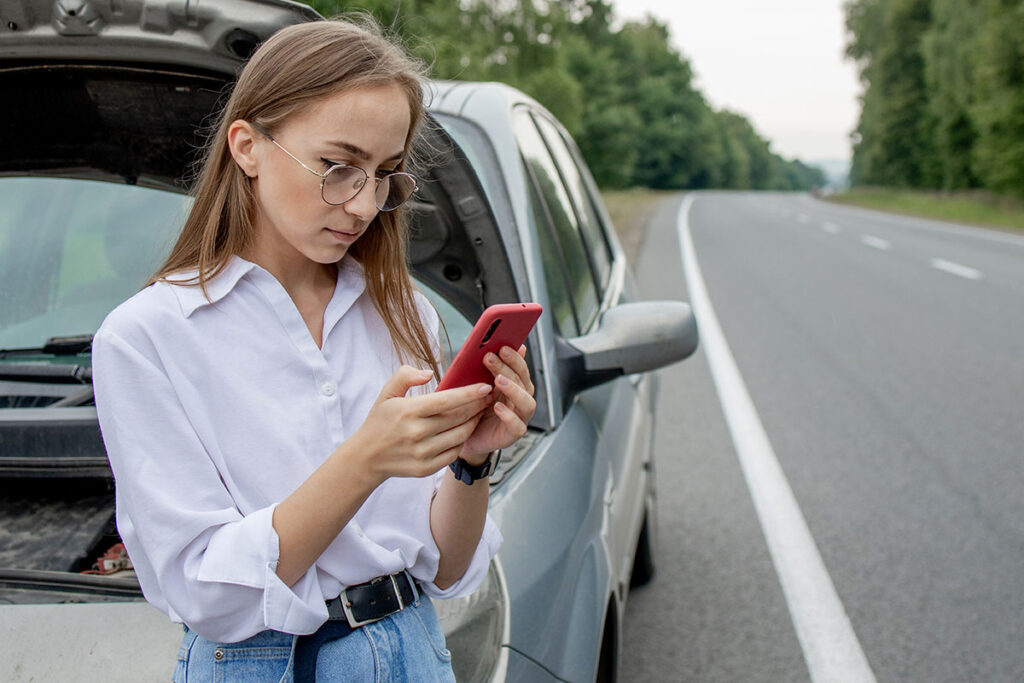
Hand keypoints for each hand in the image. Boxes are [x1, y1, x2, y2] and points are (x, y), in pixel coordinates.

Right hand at [350, 366, 492, 481]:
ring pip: (460, 436)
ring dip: (473, 423)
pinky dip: (462, 441)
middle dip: (477, 406)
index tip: (484, 387)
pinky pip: (453, 453)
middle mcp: (417, 433)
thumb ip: (405, 376)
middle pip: (458, 417)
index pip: (447, 400)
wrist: (366, 458)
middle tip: (487, 397)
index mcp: (408, 411)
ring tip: (479, 413)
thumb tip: (429, 373)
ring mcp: (422, 453)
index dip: (469, 393)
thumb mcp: (386, 394)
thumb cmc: (379, 421)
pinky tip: (464, 431)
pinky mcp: (426, 468)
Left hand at [460, 345, 535, 461]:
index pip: (521, 369)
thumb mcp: (479, 385)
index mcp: (515, 386)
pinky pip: (517, 426)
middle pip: (524, 382)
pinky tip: (497, 407)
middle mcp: (520, 400)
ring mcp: (520, 418)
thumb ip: (490, 369)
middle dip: (509, 368)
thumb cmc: (474, 409)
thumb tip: (497, 347)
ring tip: (498, 380)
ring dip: (514, 390)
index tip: (501, 347)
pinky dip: (509, 416)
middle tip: (491, 358)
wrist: (467, 437)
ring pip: (527, 403)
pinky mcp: (512, 435)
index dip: (514, 358)